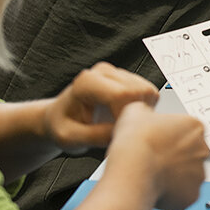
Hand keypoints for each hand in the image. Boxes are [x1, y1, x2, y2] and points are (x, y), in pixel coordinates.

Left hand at [44, 62, 159, 153]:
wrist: (60, 117)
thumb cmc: (62, 125)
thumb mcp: (69, 138)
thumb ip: (94, 136)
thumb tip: (122, 133)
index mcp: (87, 82)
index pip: (123, 94)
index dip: (126, 116)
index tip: (116, 132)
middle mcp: (104, 71)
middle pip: (140, 92)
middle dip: (135, 115)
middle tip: (118, 130)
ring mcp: (118, 72)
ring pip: (148, 92)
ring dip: (140, 112)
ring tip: (118, 123)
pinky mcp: (129, 78)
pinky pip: (149, 94)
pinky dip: (142, 109)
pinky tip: (124, 117)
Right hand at [100, 103, 207, 209]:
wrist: (132, 170)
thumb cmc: (135, 143)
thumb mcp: (136, 110)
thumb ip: (147, 109)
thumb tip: (144, 112)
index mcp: (195, 126)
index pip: (188, 131)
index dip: (171, 137)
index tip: (160, 141)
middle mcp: (202, 149)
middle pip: (190, 153)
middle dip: (176, 156)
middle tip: (156, 158)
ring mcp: (199, 173)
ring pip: (188, 174)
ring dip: (175, 174)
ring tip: (153, 172)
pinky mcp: (192, 194)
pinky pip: (183, 194)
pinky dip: (172, 193)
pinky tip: (157, 185)